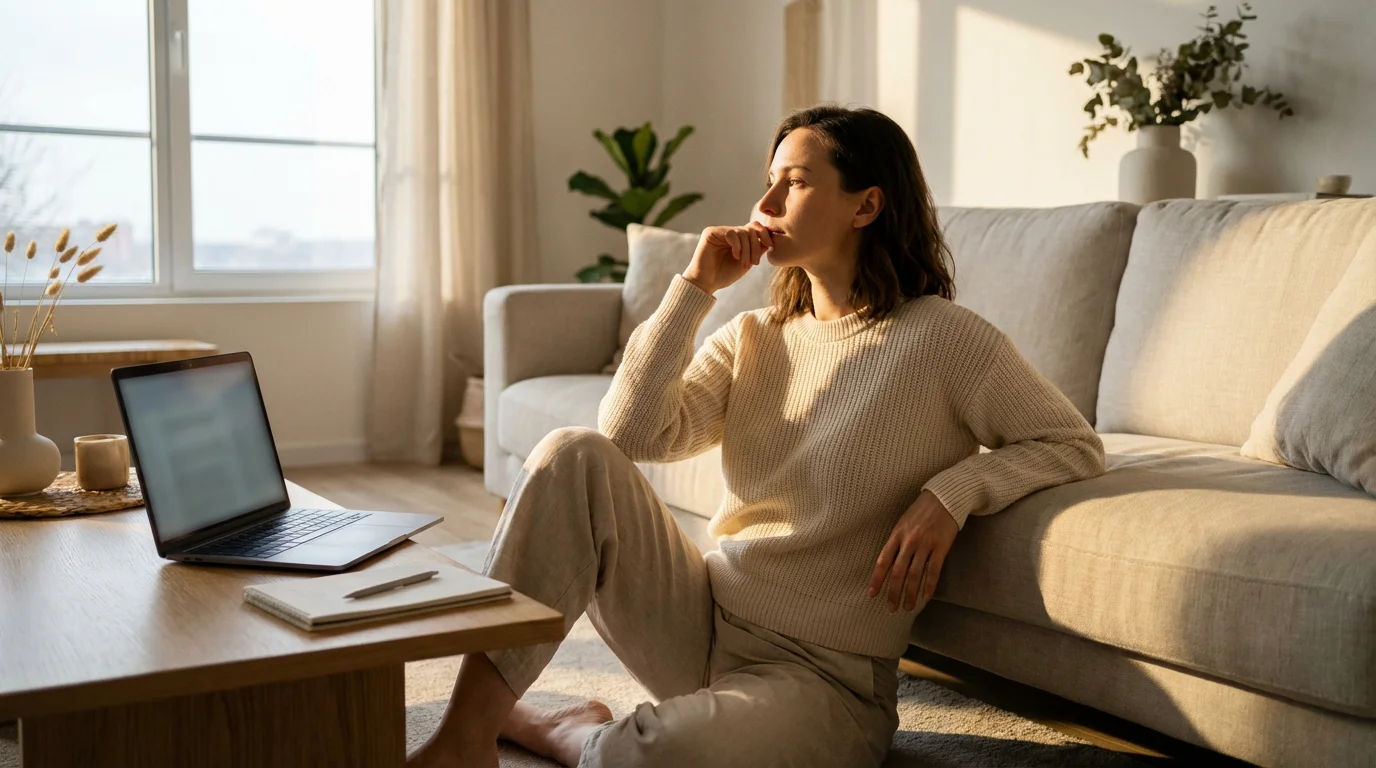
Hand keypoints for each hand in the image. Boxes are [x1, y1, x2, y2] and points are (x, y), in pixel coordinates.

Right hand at [682, 223, 773, 294]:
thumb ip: (757, 249)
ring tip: (744, 264)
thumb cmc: (725, 274)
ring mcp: (719, 231)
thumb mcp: (747, 261)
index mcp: (737, 238)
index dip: (764, 234)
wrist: (707, 283)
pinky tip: (735, 256)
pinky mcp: (711, 233)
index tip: (770, 245)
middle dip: (755, 246)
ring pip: (742, 232)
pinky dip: (737, 245)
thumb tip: (771, 237)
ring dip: (747, 250)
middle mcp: (728, 232)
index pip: (754, 227)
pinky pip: (731, 233)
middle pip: (750, 229)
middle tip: (754, 263)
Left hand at [868, 490, 958, 611]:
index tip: (872, 594)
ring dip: (910, 594)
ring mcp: (925, 544)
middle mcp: (909, 541)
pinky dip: (929, 586)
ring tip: (908, 607)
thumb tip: (889, 564)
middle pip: (898, 572)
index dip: (877, 580)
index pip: (883, 561)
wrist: (945, 498)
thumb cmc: (921, 511)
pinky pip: (933, 571)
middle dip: (893, 593)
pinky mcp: (941, 547)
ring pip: (915, 575)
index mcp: (897, 534)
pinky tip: (925, 597)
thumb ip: (897, 542)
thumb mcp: (903, 522)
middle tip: (891, 608)